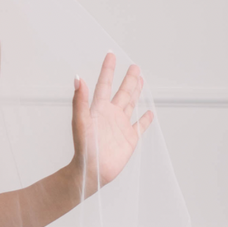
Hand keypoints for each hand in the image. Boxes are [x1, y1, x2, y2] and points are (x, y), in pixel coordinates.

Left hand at [71, 53, 153, 193]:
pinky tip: (150, 112)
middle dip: (128, 79)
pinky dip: (145, 119)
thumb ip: (79, 100)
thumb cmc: (84, 148)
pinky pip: (140, 126)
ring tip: (141, 80)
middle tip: (135, 66)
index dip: (108, 70)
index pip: (104, 84)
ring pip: (131, 104)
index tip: (111, 54)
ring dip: (136, 93)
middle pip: (122, 92)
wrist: (91, 172)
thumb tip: (78, 78)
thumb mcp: (81, 121)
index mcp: (99, 109)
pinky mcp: (130, 139)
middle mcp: (111, 115)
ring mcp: (121, 126)